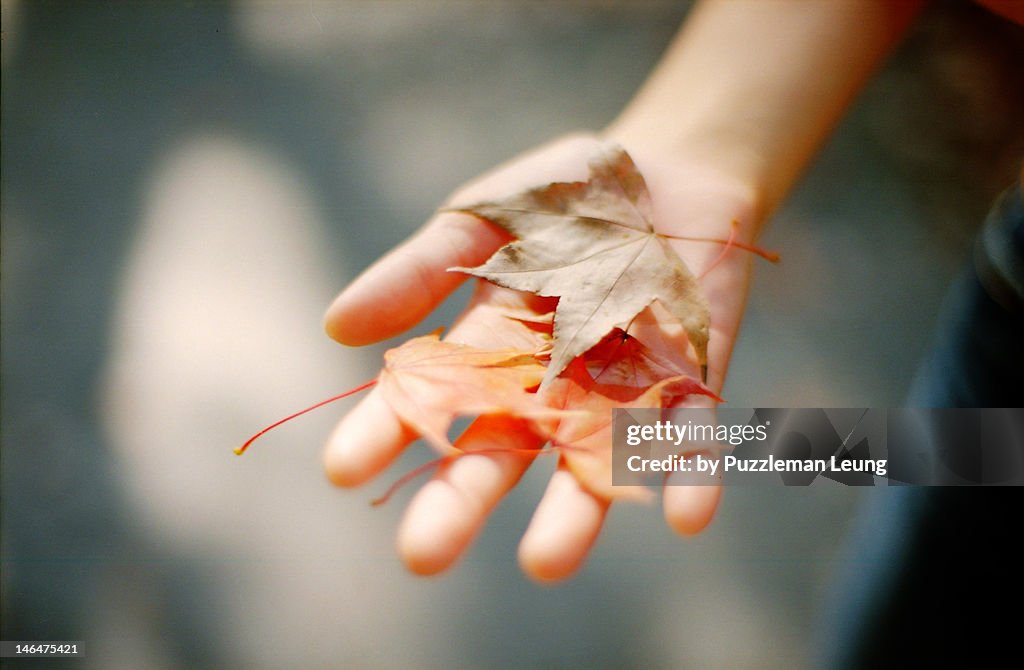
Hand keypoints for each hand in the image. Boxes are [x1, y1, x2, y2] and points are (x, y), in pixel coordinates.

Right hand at [322, 133, 760, 580]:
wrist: (666, 168)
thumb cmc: (562, 196)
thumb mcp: (482, 220)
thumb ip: (420, 271)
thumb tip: (334, 326)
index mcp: (490, 350)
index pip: (429, 400)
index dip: (387, 430)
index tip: (343, 470)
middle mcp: (548, 387)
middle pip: (501, 452)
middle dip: (463, 500)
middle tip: (420, 555)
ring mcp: (619, 391)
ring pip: (591, 464)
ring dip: (574, 514)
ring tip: (543, 564)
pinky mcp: (690, 380)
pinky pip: (692, 437)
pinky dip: (691, 476)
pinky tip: (686, 519)